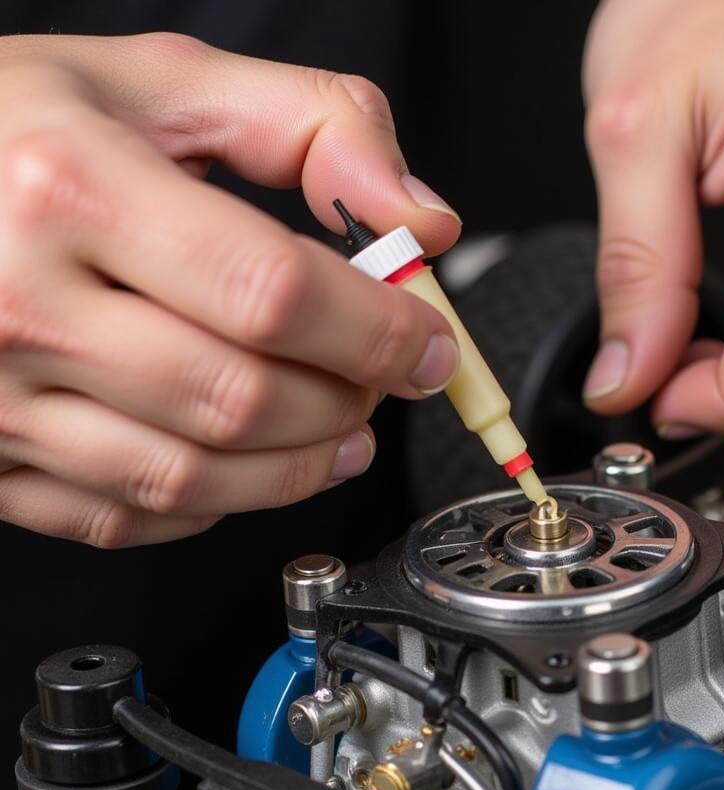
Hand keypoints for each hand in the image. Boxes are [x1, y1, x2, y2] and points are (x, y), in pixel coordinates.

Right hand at [0, 33, 460, 544]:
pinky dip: (217, 502)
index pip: (272, 292)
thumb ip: (312, 126)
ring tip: (344, 433)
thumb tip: (419, 218)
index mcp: (71, 187)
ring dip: (299, 468)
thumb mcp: (162, 83)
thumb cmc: (15, 131)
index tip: (427, 344)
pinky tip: (249, 463)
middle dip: (347, 401)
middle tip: (382, 381)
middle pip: (242, 399)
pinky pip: (129, 516)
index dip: (378, 332)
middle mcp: (21, 303)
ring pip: (192, 478)